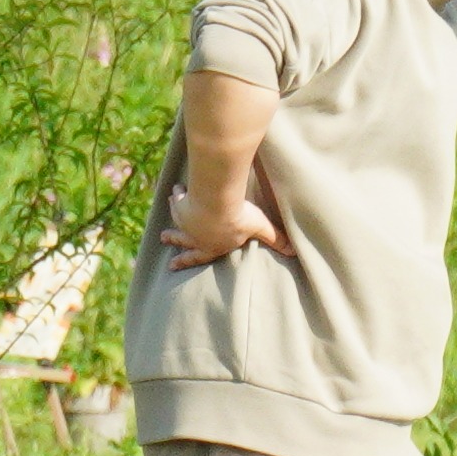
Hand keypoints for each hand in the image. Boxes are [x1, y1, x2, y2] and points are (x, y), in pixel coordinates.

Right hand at [163, 180, 292, 269]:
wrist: (217, 204)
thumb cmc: (239, 218)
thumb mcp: (260, 228)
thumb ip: (275, 238)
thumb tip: (293, 252)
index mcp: (212, 246)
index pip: (199, 256)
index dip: (188, 261)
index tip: (174, 265)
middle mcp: (196, 236)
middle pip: (182, 240)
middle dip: (173, 241)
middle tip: (163, 240)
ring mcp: (187, 220)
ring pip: (178, 220)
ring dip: (174, 217)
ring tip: (165, 215)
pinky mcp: (181, 204)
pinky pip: (178, 200)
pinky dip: (178, 195)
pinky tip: (177, 190)